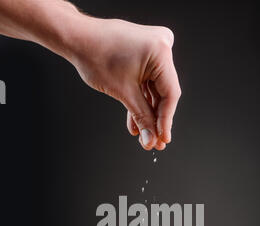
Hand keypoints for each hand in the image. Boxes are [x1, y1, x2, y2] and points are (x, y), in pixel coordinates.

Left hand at [68, 18, 180, 150]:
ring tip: (143, 136)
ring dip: (147, 113)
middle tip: (154, 142)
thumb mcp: (123, 92)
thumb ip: (142, 118)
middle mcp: (162, 47)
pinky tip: (136, 122)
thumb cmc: (95, 56)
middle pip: (164, 93)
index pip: (170, 94)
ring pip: (155, 90)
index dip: (166, 121)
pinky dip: (140, 100)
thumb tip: (151, 139)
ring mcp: (154, 49)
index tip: (163, 139)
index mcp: (161, 52)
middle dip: (155, 120)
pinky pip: (147, 82)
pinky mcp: (146, 53)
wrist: (77, 38)